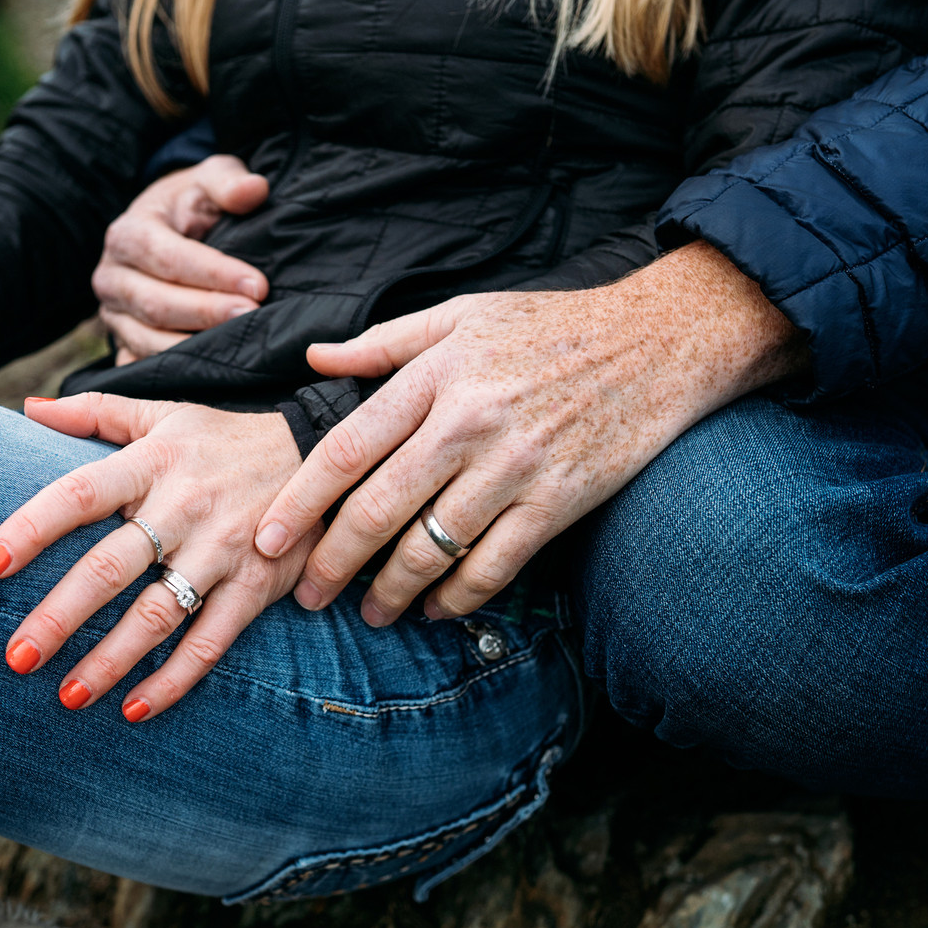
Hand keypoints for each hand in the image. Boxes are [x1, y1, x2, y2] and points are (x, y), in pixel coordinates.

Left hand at [0, 394, 316, 719]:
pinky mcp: (255, 587)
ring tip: (68, 695)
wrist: (321, 458)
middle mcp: (183, 508)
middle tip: (17, 657)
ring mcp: (221, 552)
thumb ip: (95, 413)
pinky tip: (134, 709)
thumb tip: (28, 407)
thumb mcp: (165, 416)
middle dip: (61, 615)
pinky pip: (210, 643)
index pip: (79, 494)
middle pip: (110, 567)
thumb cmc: (224, 441)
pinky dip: (174, 681)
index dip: (32, 527)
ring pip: (157, 615)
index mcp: (152, 463)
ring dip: (110, 660)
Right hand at [93, 154, 270, 364]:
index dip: (214, 273)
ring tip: (239, 346)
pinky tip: (212, 375)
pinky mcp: (123, 344)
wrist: (166, 230)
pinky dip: (176, 374)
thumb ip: (227, 182)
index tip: (258, 285)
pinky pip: (145, 366)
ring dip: (194, 348)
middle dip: (207, 313)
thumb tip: (254, 190)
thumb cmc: (191, 205)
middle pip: (156, 304)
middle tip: (253, 316)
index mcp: (127, 235)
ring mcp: (114, 317)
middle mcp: (110, 278)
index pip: (168, 257)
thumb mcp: (207, 181)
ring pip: (147, 341)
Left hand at [250, 242, 805, 623]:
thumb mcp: (462, 315)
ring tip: (372, 613)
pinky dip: (458, 598)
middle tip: (307, 596)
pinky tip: (437, 609)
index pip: (347, 448)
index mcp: (435, 376)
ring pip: (432, 548)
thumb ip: (384, 344)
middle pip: (378, 510)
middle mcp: (469, 423)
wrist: (658, 341)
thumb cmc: (550, 326)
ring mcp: (516, 466)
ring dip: (392, 593)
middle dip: (333, 564)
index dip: (300, 502)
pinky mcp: (559, 501)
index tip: (269, 540)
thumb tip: (314, 360)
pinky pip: (494, 566)